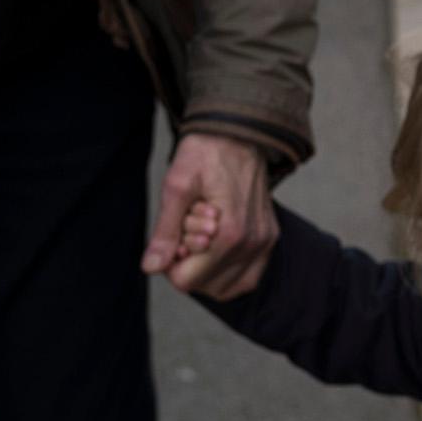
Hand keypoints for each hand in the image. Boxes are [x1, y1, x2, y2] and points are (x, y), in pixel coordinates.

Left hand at [142, 133, 277, 299]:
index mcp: (229, 233)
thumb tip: (151, 267)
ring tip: (205, 234)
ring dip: (209, 269)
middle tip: (191, 229)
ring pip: (228, 287)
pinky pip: (248, 276)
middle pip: (206, 286)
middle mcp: (253, 243)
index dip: (171, 261)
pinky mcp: (270, 239)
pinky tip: (218, 248)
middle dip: (191, 264)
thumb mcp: (176, 187)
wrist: (239, 133)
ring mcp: (265, 243)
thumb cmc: (205, 155)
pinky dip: (228, 271)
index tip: (176, 231)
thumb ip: (165, 232)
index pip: (186, 279)